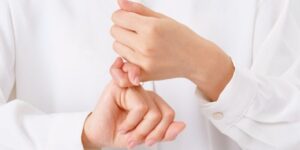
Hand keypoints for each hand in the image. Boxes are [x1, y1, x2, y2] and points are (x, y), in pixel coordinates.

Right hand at [82, 81, 185, 148]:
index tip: (148, 142)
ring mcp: (133, 89)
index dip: (161, 132)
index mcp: (153, 102)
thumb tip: (182, 125)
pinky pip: (139, 106)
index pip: (169, 114)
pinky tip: (122, 124)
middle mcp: (145, 93)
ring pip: (151, 111)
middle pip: (164, 114)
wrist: (98, 134)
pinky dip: (131, 122)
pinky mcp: (121, 87)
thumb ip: (164, 133)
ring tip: (125, 130)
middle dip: (149, 133)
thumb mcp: (145, 137)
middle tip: (134, 138)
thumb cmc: (118, 132)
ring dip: (137, 128)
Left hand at [111, 0, 233, 99]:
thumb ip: (138, 9)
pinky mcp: (143, 74)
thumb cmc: (181, 37)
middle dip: (122, 28)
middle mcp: (145, 45)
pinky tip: (139, 54)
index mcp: (151, 28)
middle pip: (114, 32)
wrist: (195, 59)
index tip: (127, 18)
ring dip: (124, 43)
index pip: (118, 17)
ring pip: (116, 47)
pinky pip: (123, 62)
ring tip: (139, 42)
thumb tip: (119, 2)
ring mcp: (143, 62)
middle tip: (136, 30)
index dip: (121, 15)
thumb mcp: (162, 18)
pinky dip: (127, 57)